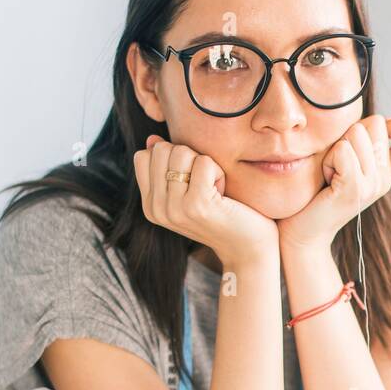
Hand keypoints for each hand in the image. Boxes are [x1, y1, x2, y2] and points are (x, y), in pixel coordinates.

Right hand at [133, 135, 278, 267]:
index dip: (171, 156)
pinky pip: (204, 161)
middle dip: (189, 157)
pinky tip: (223, 194)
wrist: (248, 250)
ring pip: (181, 152)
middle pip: (161, 150)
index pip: (143, 156)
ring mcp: (175, 208)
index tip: (190, 180)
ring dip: (205, 164)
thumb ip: (168, 167)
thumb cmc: (222, 215)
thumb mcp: (188, 192)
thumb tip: (152, 139)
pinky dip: (219, 172)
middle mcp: (157, 209)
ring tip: (214, 190)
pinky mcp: (197, 205)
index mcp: (151, 206)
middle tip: (204, 184)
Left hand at [276, 115, 390, 253]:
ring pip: (357, 132)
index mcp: (386, 173)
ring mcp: (372, 186)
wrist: (303, 232)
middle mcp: (384, 180)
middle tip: (337, 163)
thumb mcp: (345, 161)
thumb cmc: (317, 192)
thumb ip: (361, 141)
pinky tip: (326, 177)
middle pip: (377, 122)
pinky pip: (344, 149)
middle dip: (349, 133)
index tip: (369, 139)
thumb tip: (372, 117)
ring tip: (330, 172)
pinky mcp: (354, 190)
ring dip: (334, 147)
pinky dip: (329, 157)